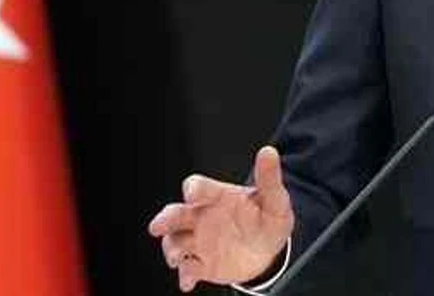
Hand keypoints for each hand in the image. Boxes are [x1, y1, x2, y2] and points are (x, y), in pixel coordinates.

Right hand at [148, 146, 295, 291]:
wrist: (269, 251)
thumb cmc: (267, 219)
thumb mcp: (274, 200)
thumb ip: (269, 178)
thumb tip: (269, 152)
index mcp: (218, 197)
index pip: (200, 188)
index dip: (195, 189)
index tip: (192, 193)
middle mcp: (203, 217)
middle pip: (176, 214)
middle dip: (165, 219)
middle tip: (158, 226)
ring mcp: (199, 241)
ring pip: (175, 242)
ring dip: (172, 250)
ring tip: (177, 258)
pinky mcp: (201, 264)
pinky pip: (187, 269)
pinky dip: (184, 275)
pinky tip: (187, 280)